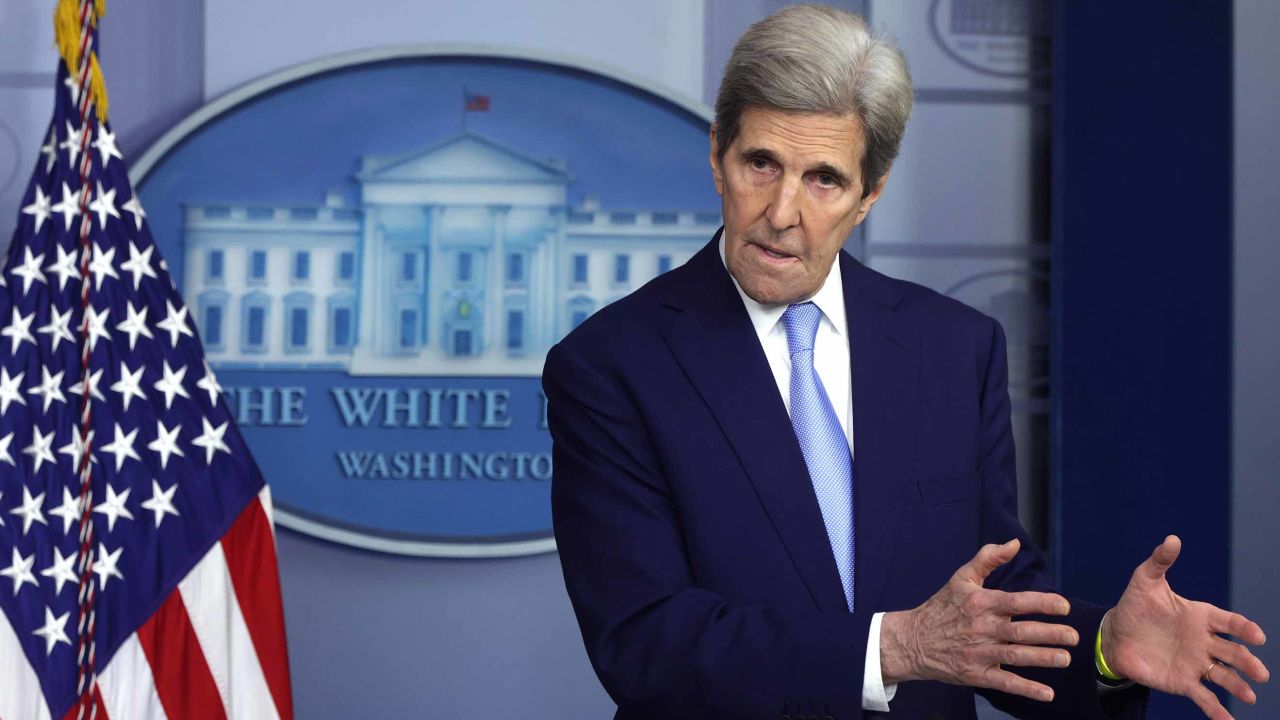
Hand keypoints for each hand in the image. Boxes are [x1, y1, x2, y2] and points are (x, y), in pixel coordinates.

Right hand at [881, 539, 1079, 701]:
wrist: (913, 640)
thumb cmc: (942, 607)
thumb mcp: (961, 578)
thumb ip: (988, 558)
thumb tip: (1015, 543)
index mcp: (981, 603)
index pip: (1017, 602)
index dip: (1042, 603)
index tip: (1064, 607)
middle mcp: (981, 628)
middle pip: (1021, 631)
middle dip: (1050, 634)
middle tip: (1073, 636)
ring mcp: (979, 653)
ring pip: (1016, 656)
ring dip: (1043, 658)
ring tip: (1065, 658)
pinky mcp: (976, 674)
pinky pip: (1004, 682)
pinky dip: (1026, 689)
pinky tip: (1047, 693)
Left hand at [1101, 535, 1269, 719]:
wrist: (1115, 634)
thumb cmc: (1134, 605)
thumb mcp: (1144, 581)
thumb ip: (1160, 561)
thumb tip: (1172, 539)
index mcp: (1200, 616)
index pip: (1229, 622)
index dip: (1244, 629)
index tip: (1256, 636)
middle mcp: (1203, 642)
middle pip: (1232, 653)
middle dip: (1247, 662)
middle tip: (1260, 672)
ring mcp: (1195, 663)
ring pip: (1223, 676)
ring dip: (1238, 686)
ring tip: (1250, 696)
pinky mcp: (1183, 682)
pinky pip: (1204, 698)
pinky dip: (1217, 712)